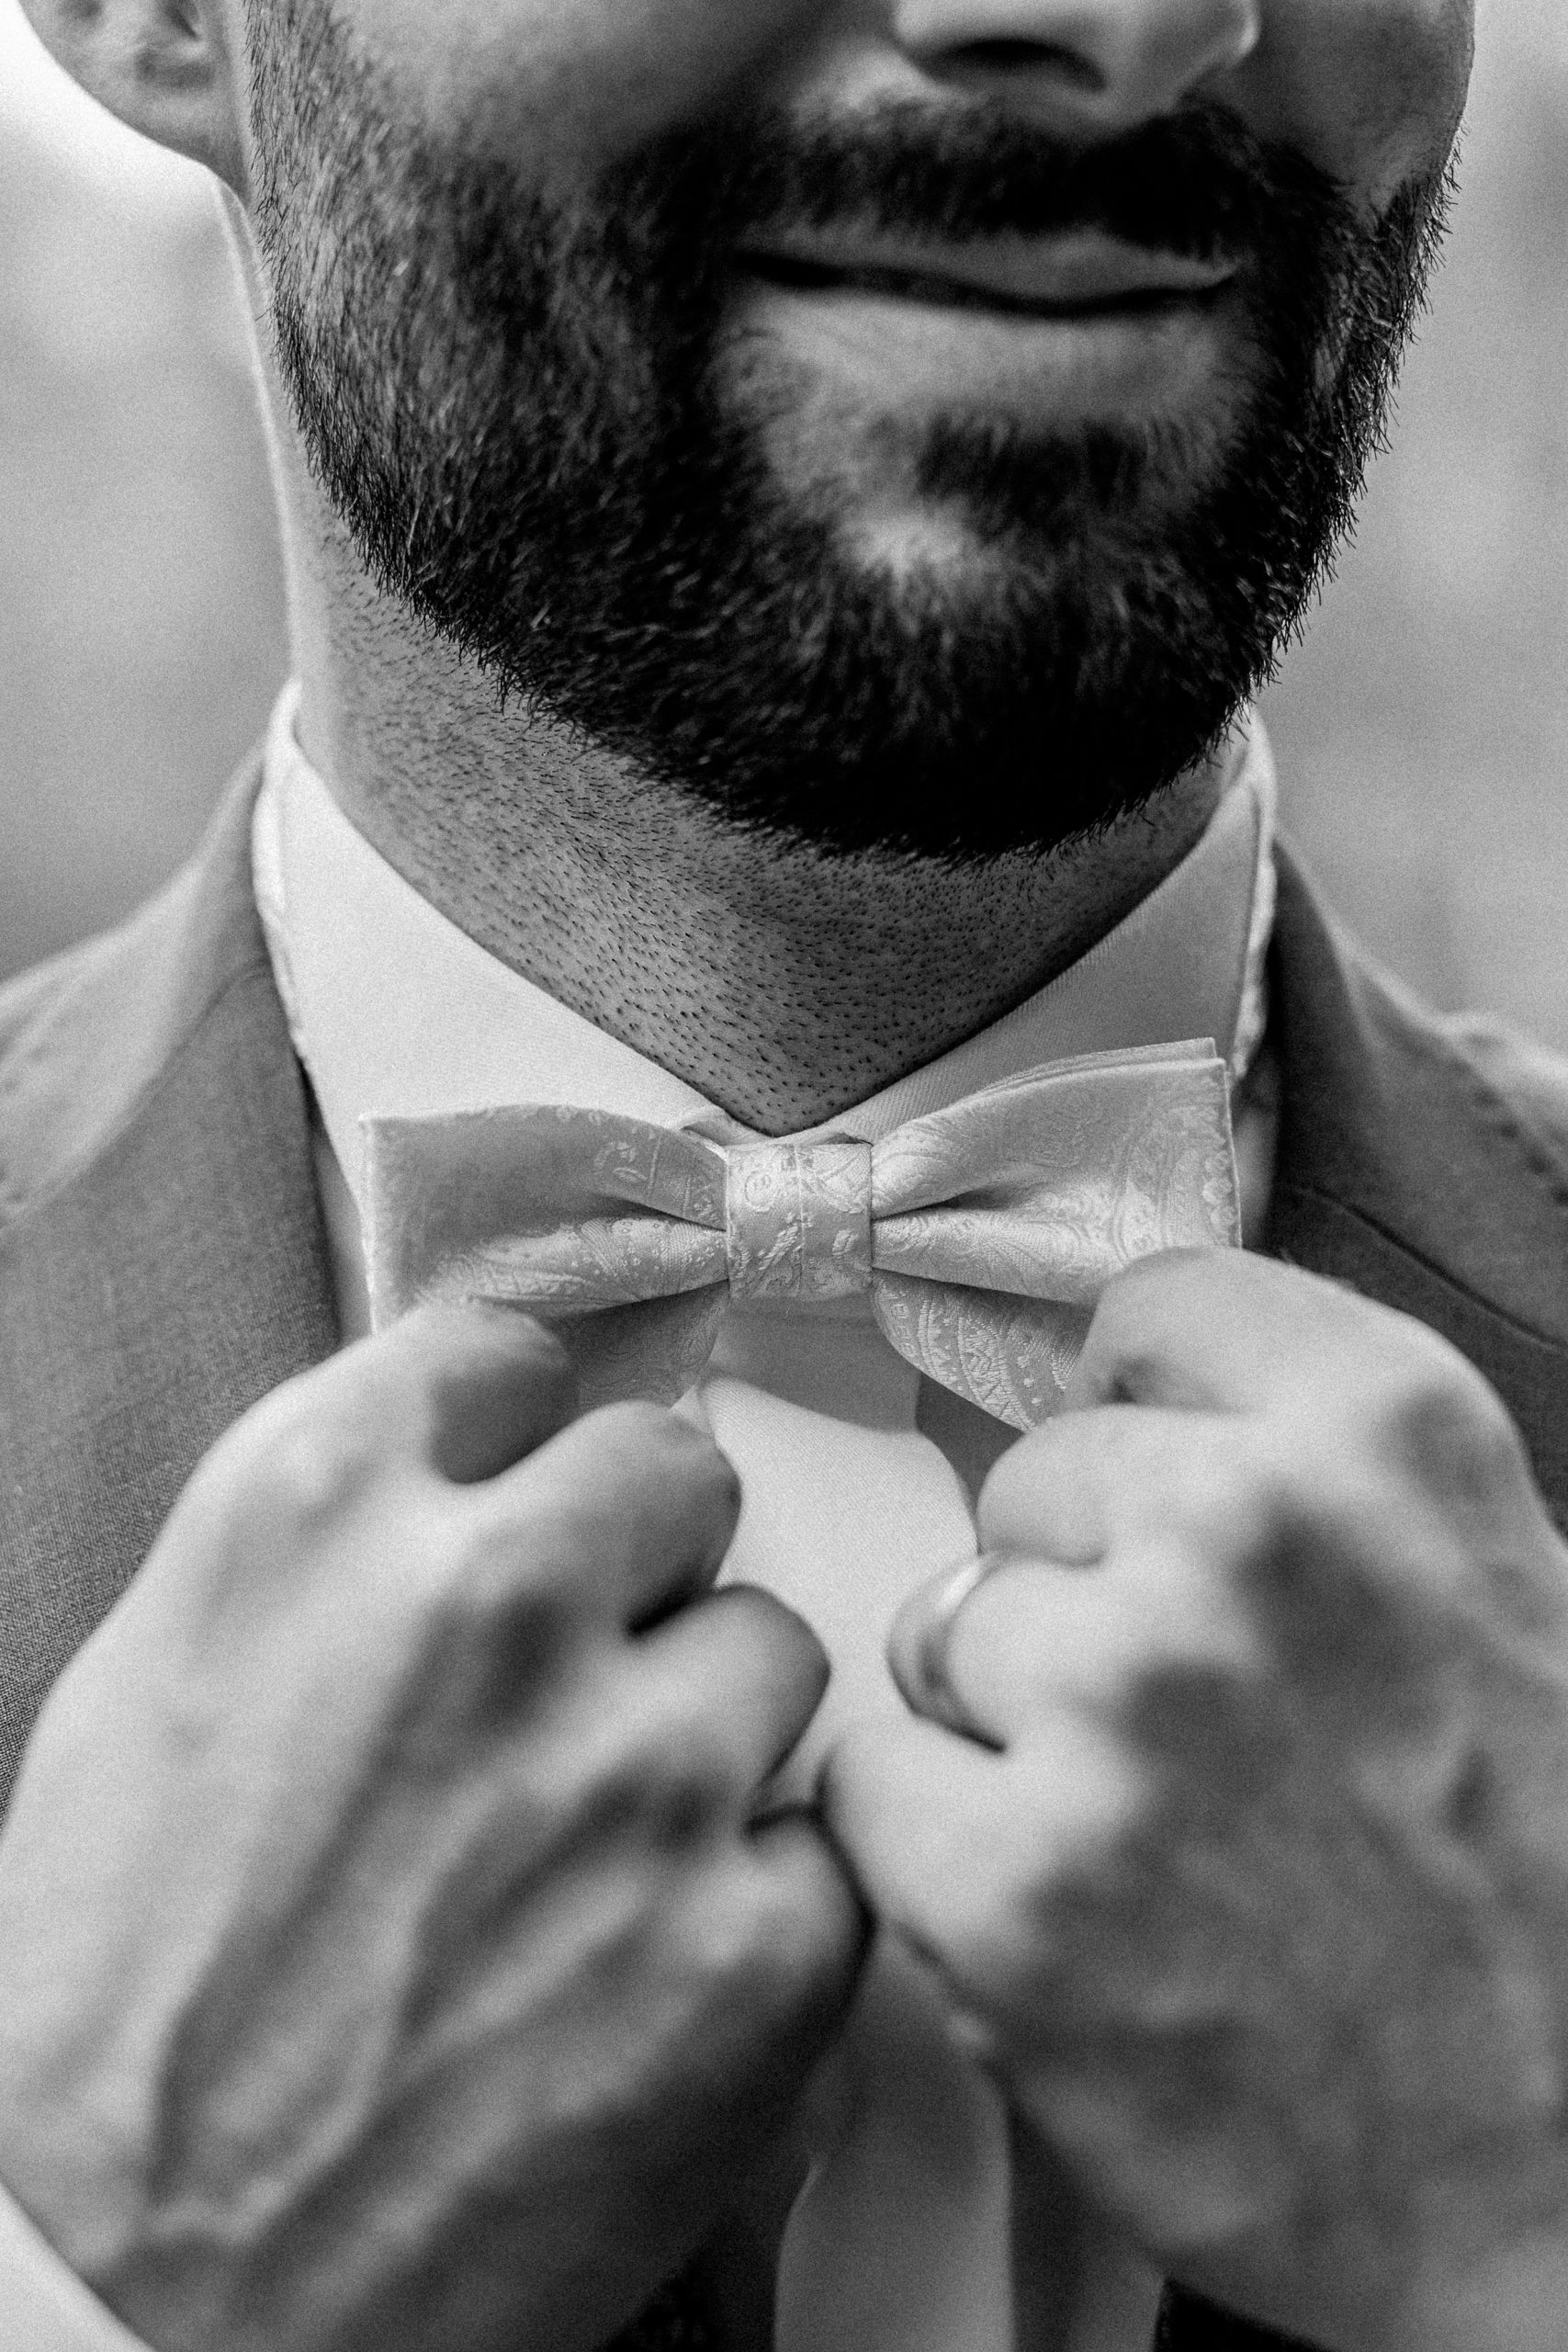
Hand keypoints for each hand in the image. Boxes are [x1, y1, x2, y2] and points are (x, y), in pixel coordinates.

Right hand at [0, 1304, 863, 2351]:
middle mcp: (489, 1600)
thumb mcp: (164, 1682)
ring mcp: (638, 1770)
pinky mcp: (753, 1944)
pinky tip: (644, 1971)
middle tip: (574, 1678)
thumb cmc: (120, 2004)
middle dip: (633, 1566)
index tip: (521, 1491)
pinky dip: (757, 1902)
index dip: (516, 1438)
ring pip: (771, 1645)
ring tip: (595, 1854)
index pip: (510, 1357)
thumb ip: (332, 1536)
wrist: (134, 2306)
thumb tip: (465, 1460)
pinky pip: (822, 1839)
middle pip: (674, 1472)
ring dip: (703, 1732)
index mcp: (318, 1510)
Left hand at [824, 1251, 1567, 2351]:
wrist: (1549, 2177)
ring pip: (947, 1626)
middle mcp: (1247, 1530)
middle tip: (1192, 1722)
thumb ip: (1310, 1461)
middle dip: (1082, 1586)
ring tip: (1150, 1834)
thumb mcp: (1485, 1585)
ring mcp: (1122, 1698)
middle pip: (1033, 1479)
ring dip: (1011, 1724)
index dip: (1140, 1405)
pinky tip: (1066, 1911)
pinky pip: (873, 1776)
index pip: (1150, 1308)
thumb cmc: (1521, 1876)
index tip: (1154, 1476)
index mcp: (1385, 1431)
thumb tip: (1128, 1390)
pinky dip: (935, 1848)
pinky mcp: (1010, 1879)